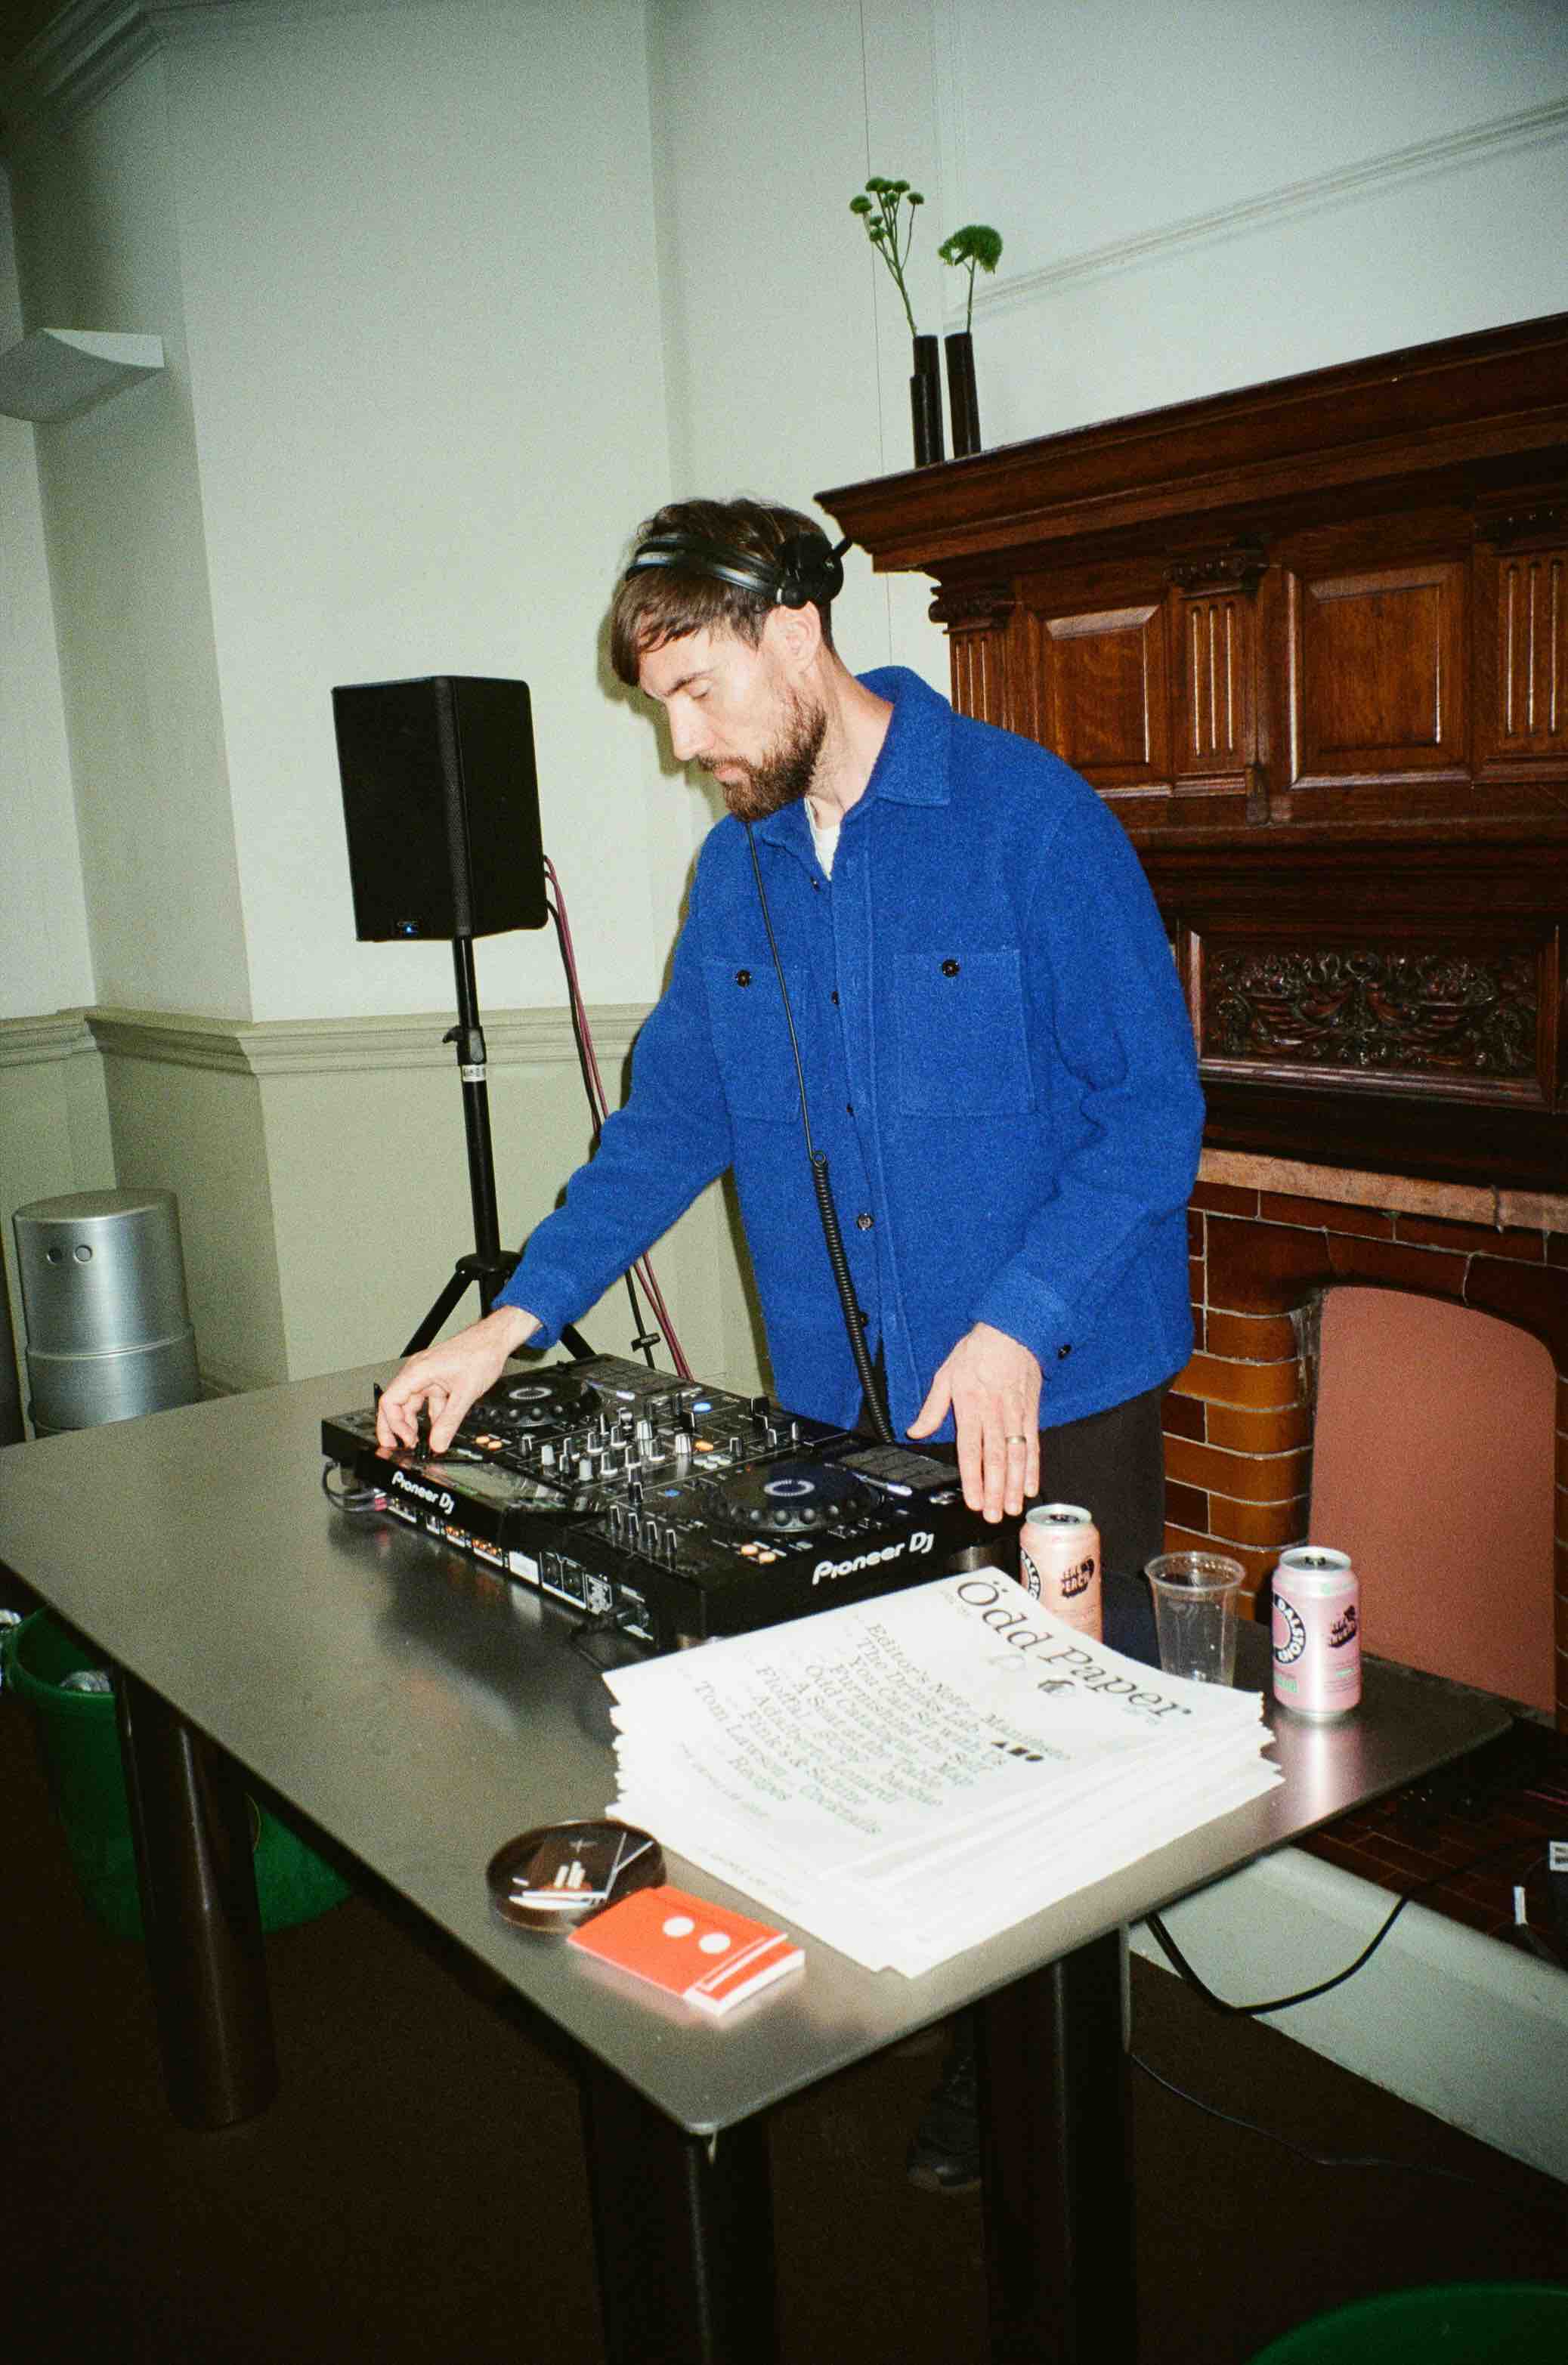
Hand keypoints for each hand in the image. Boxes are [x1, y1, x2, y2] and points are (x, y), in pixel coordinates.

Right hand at [374, 1304, 540, 1454]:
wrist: (495, 1339)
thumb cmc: (480, 1353)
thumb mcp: (465, 1393)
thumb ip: (450, 1421)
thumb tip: (438, 1443)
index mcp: (417, 1371)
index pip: (390, 1401)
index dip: (394, 1425)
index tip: (405, 1440)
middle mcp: (417, 1372)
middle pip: (395, 1404)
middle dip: (395, 1427)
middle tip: (396, 1446)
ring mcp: (427, 1375)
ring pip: (411, 1403)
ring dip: (414, 1423)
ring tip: (418, 1441)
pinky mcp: (437, 1379)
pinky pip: (427, 1400)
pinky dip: (430, 1415)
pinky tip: (437, 1428)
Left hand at [907, 1322, 1041, 1522]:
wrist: (1012, 1331)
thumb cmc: (977, 1352)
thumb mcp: (945, 1375)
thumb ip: (932, 1408)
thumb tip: (915, 1431)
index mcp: (970, 1407)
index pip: (970, 1450)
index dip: (973, 1478)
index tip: (974, 1501)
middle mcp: (994, 1415)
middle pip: (995, 1459)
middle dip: (996, 1490)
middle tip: (995, 1515)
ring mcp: (1015, 1416)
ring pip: (1015, 1456)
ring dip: (1015, 1485)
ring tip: (1013, 1507)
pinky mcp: (1031, 1413)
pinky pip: (1032, 1444)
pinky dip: (1032, 1467)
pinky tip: (1031, 1485)